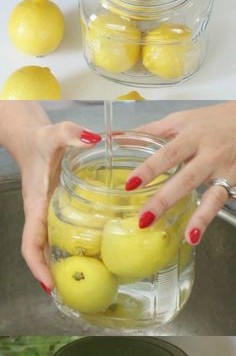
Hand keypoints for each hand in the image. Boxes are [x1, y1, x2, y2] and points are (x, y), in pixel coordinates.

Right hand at [20, 120, 101, 290]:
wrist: (32, 137)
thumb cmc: (41, 140)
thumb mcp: (55, 134)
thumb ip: (71, 134)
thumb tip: (93, 138)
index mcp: (36, 204)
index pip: (30, 243)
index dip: (37, 266)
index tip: (49, 285)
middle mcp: (40, 214)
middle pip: (41, 253)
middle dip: (52, 275)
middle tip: (75, 294)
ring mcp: (48, 214)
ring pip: (51, 247)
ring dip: (62, 266)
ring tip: (89, 283)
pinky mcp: (58, 210)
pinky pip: (62, 234)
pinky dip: (72, 248)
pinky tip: (95, 254)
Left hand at [125, 103, 235, 243]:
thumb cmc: (211, 121)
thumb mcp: (181, 120)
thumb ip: (150, 131)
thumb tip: (115, 138)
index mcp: (191, 135)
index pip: (168, 152)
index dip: (150, 168)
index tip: (130, 184)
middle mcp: (208, 153)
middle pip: (186, 177)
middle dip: (165, 199)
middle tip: (144, 217)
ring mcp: (223, 169)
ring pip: (210, 194)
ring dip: (196, 216)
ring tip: (183, 235)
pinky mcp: (235, 180)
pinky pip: (220, 201)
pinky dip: (207, 219)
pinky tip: (194, 235)